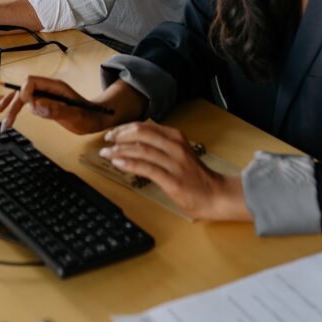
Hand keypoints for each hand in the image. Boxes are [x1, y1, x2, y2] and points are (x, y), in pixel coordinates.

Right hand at [0, 75, 113, 134]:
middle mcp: (47, 88)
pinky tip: (3, 107)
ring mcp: (45, 95)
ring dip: (9, 103)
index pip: (31, 82)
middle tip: (4, 119)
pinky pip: (26, 102)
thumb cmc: (88, 117)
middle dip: (12, 102)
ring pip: (22, 95)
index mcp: (55, 86)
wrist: (95, 119)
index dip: (26, 93)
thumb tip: (36, 106)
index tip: (30, 108)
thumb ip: (57, 110)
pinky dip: (14, 105)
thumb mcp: (75, 115)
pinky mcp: (43, 103)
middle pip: (23, 89)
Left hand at [100, 121, 250, 220]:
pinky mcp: (172, 179)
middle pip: (141, 133)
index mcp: (175, 136)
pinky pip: (146, 168)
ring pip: (141, 150)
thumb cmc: (194, 176)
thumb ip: (160, 145)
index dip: (125, 128)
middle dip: (120, 135)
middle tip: (107, 140)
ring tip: (106, 153)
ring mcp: (174, 162)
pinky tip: (117, 163)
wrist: (215, 195)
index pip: (145, 126)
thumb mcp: (178, 153)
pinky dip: (129, 164)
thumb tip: (133, 142)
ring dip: (120, 150)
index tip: (113, 133)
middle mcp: (174, 146)